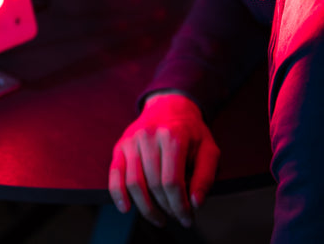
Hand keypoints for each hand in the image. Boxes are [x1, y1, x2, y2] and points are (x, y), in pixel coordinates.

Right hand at [108, 92, 219, 227]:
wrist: (168, 104)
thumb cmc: (191, 131)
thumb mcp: (208, 149)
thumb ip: (205, 176)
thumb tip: (195, 203)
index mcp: (173, 136)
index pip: (172, 182)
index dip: (180, 206)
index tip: (188, 219)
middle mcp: (149, 136)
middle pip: (153, 184)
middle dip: (166, 208)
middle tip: (176, 217)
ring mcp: (132, 140)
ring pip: (133, 182)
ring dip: (146, 207)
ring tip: (158, 217)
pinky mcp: (121, 144)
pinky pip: (115, 173)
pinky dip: (118, 193)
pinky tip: (126, 208)